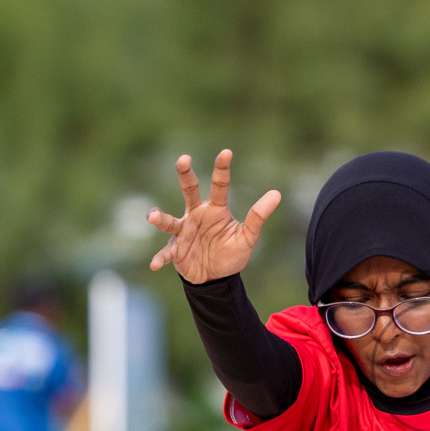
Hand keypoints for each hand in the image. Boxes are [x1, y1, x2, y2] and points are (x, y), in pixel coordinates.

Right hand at [147, 150, 281, 283]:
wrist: (215, 277)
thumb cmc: (230, 253)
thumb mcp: (247, 237)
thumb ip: (258, 217)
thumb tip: (277, 193)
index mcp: (215, 209)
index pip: (220, 185)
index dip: (222, 169)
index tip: (226, 152)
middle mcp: (196, 215)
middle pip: (189, 191)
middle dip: (186, 175)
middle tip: (184, 159)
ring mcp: (183, 232)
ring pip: (169, 221)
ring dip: (159, 218)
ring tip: (152, 217)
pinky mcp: (175, 251)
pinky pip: (166, 253)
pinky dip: (160, 258)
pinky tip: (154, 264)